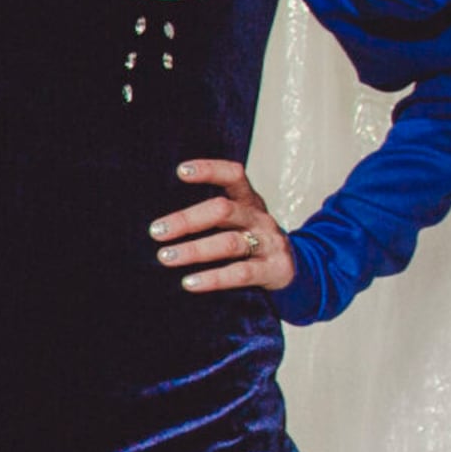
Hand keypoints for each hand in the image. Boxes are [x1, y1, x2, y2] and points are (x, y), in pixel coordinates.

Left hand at [151, 159, 297, 294]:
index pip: (234, 175)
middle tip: (157, 231)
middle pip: (223, 210)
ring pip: (229, 243)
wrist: (293, 268)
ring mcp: (268, 244)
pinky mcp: (274, 270)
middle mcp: (259, 218)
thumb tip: (162, 222)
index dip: (210, 169)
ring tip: (166, 257)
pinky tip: (189, 282)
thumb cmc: (251, 240)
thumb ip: (210, 215)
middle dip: (187, 220)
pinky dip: (213, 278)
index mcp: (249, 201)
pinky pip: (240, 273)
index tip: (181, 171)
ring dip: (194, 250)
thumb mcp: (238, 220)